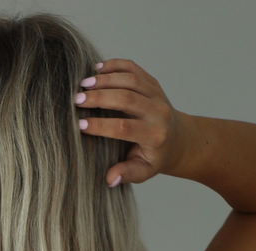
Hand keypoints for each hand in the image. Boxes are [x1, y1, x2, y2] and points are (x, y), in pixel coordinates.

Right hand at [74, 58, 183, 187]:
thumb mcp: (143, 171)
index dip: (101, 126)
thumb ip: (127, 174)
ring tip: (83, 84)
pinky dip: (114, 65)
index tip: (81, 125)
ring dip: (105, 79)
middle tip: (77, 100)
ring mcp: (156, 93)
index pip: (125, 127)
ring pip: (129, 79)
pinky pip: (133, 68)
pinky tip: (97, 69)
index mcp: (155, 135)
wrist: (178, 139)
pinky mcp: (153, 82)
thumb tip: (110, 179)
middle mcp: (158, 111)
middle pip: (126, 98)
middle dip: (99, 98)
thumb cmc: (155, 157)